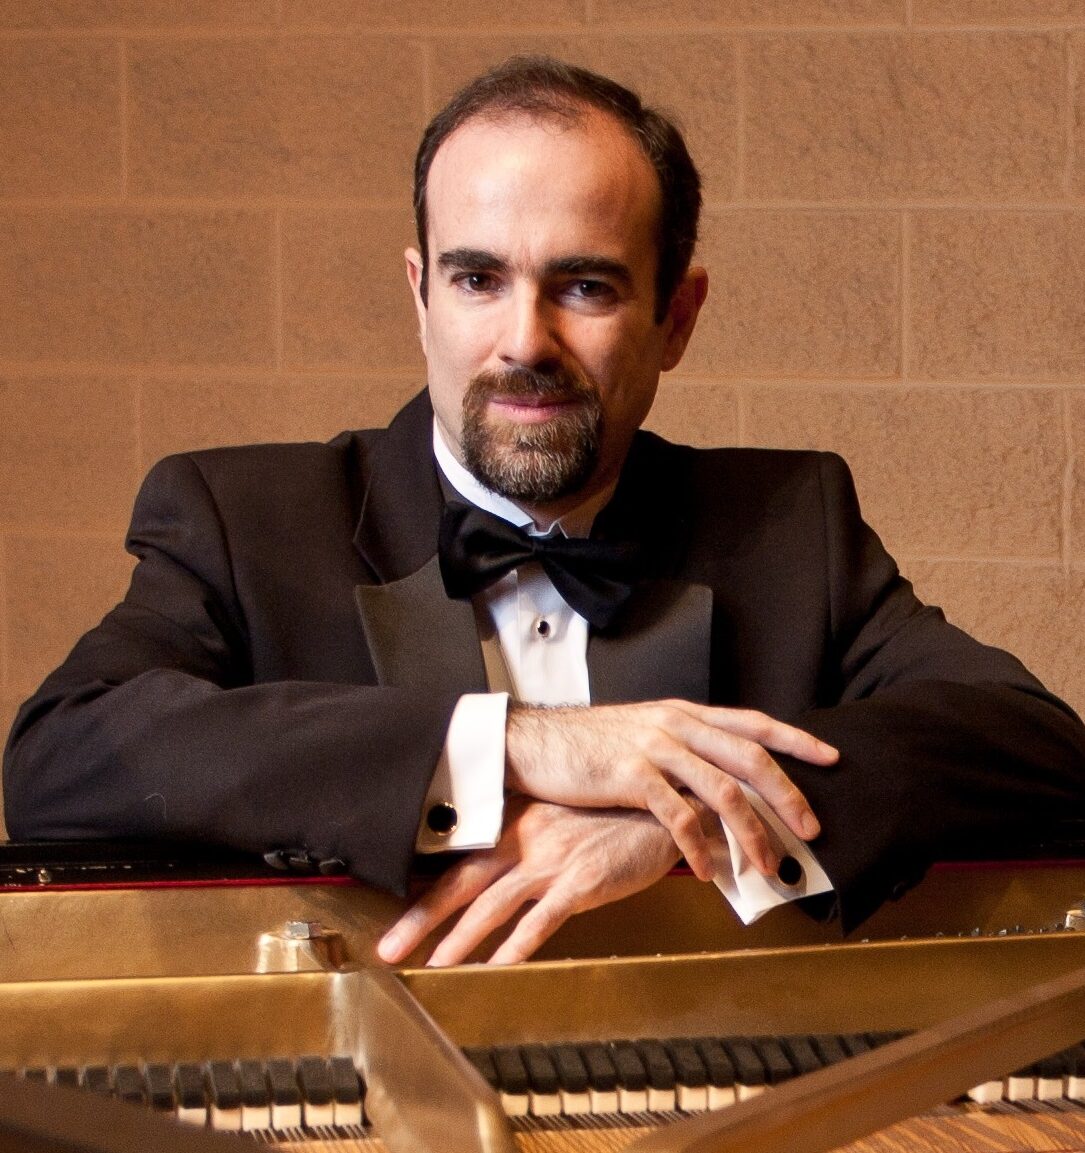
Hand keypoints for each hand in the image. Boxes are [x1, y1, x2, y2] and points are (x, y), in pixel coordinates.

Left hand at [377, 799, 690, 966]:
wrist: (661, 808)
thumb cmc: (608, 816)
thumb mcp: (556, 818)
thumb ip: (521, 839)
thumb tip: (486, 868)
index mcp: (515, 820)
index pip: (459, 857)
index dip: (423, 888)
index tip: (395, 914)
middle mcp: (526, 836)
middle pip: (461, 881)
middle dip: (420, 918)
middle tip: (388, 948)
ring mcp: (553, 859)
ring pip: (493, 904)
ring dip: (459, 940)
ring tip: (433, 967)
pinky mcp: (582, 881)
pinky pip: (541, 919)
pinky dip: (516, 946)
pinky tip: (497, 968)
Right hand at [504, 700, 835, 880]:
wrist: (534, 742)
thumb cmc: (587, 745)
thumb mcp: (640, 732)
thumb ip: (680, 747)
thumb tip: (714, 777)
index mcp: (683, 714)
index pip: (752, 722)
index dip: (795, 739)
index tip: (830, 757)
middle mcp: (676, 725)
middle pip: (749, 757)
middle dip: (787, 795)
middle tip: (811, 830)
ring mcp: (655, 748)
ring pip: (722, 790)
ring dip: (751, 832)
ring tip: (768, 865)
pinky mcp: (631, 776)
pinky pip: (677, 816)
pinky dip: (698, 846)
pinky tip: (706, 871)